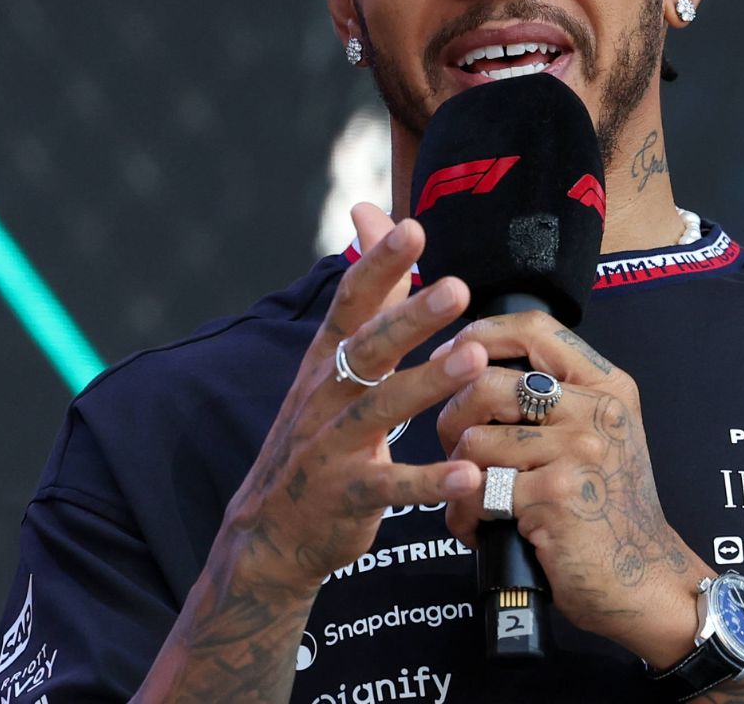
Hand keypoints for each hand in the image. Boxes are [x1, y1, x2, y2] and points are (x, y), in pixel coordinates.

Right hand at [214, 204, 488, 593]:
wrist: (269, 531)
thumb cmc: (318, 432)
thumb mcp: (335, 362)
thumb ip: (369, 292)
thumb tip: (373, 213)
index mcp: (327, 359)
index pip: (350, 301)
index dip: (377, 264)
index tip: (412, 227)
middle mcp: (325, 396)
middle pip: (366, 348)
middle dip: (409, 317)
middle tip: (458, 288)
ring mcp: (331, 447)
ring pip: (379, 410)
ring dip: (426, 383)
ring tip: (473, 360)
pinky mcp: (346, 496)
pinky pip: (388, 488)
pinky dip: (427, 482)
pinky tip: (468, 474)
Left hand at [435, 311, 707, 665]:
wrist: (646, 582)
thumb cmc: (610, 513)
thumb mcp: (600, 437)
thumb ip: (557, 400)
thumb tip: (472, 366)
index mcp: (607, 387)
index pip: (534, 328)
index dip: (479, 336)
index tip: (450, 358)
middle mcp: (597, 410)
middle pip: (487, 382)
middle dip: (452, 417)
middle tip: (456, 449)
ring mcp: (578, 450)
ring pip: (475, 439)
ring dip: (456, 475)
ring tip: (472, 497)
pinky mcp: (555, 494)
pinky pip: (477, 490)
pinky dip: (464, 515)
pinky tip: (479, 529)